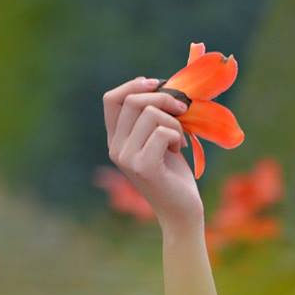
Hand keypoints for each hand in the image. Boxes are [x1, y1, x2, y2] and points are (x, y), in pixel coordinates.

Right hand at [102, 75, 202, 231]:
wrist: (182, 211)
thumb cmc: (175, 175)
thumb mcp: (160, 141)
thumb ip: (152, 119)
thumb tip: (160, 86)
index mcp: (115, 139)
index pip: (111, 99)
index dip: (134, 85)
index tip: (158, 84)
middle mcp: (115, 148)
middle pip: (132, 101)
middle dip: (164, 98)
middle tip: (183, 110)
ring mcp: (126, 158)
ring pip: (151, 114)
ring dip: (175, 122)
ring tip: (179, 140)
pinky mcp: (144, 166)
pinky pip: (162, 132)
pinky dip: (177, 136)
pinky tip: (179, 150)